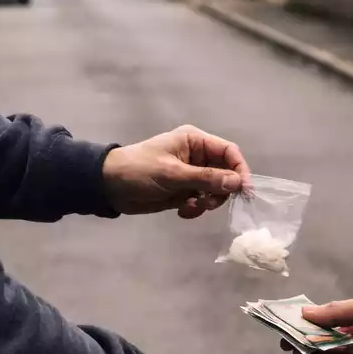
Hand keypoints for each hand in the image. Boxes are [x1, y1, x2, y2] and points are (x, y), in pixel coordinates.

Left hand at [102, 125, 249, 217]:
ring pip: (214, 190)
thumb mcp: (172, 173)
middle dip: (220, 191)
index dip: (239, 170)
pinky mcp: (182, 192)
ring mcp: (189, 175)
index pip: (228, 152)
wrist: (109, 187)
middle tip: (210, 203)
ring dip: (207, 202)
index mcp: (194, 141)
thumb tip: (237, 183)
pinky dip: (195, 209)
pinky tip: (182, 212)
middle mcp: (195, 156)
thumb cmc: (139, 170)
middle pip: (225, 173)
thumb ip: (206, 178)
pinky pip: (200, 201)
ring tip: (191, 207)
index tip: (243, 190)